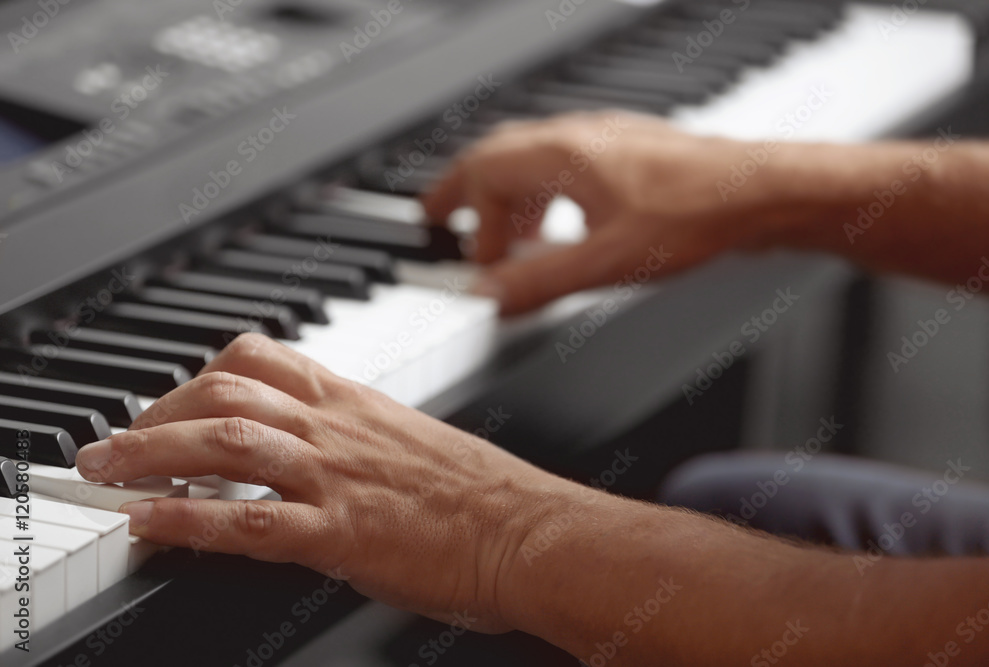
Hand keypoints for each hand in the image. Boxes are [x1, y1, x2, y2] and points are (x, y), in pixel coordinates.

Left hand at [74, 333, 582, 631]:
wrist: (529, 530)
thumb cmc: (485, 493)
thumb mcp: (413, 440)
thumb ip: (358, 435)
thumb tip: (317, 449)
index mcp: (356, 400)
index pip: (261, 358)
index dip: (199, 374)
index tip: (171, 400)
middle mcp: (338, 428)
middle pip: (226, 391)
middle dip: (156, 411)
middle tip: (115, 443)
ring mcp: (337, 476)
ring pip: (226, 442)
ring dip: (151, 453)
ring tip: (106, 472)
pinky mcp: (343, 533)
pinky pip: (250, 522)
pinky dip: (189, 518)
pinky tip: (149, 523)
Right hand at [423, 111, 802, 314]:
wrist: (763, 192)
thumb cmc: (697, 214)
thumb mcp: (604, 262)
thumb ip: (538, 281)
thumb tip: (486, 297)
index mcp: (561, 153)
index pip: (481, 171)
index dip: (463, 215)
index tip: (461, 253)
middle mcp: (579, 136)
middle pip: (499, 154)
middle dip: (467, 190)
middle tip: (444, 218)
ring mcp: (606, 140)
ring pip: (534, 158)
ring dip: (508, 196)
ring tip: (506, 236)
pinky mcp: (631, 154)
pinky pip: (567, 165)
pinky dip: (545, 194)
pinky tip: (562, 225)